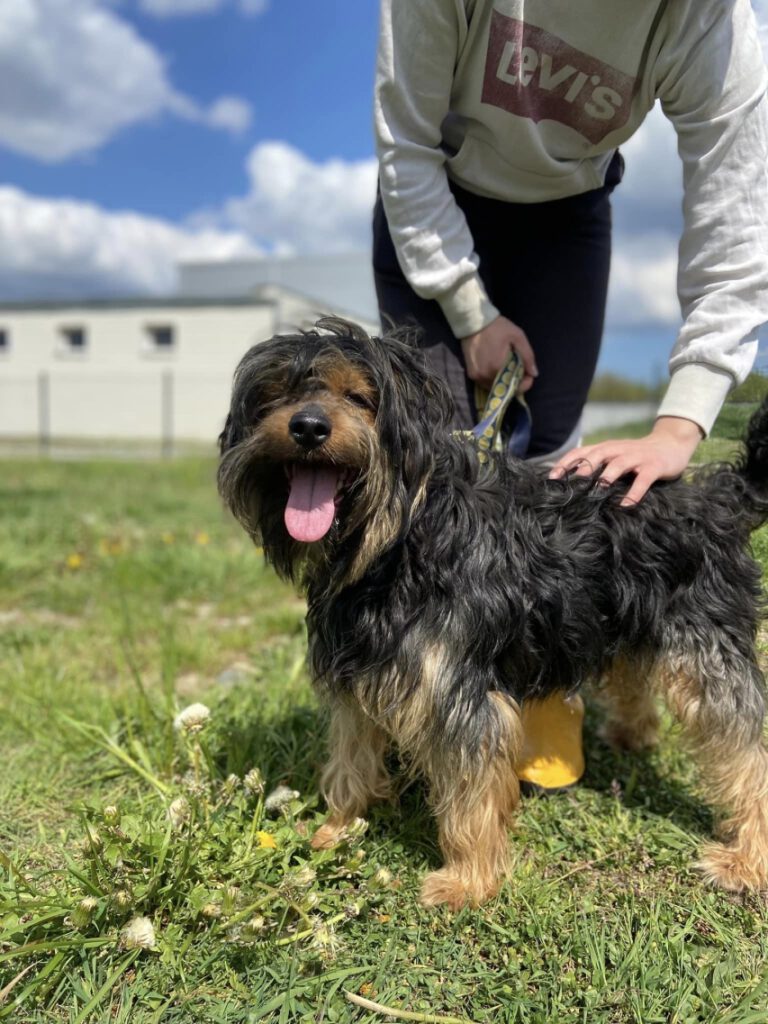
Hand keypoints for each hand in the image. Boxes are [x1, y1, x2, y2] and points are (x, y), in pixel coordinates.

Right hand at [461, 316, 537, 391]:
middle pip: (505, 389)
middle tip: (519, 370)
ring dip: (504, 382)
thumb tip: (534, 374)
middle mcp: (486, 376)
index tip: (529, 375)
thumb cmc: (497, 327)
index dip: (525, 384)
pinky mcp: (471, 375)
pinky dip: (493, 379)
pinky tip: (497, 368)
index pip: (515, 387)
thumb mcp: (518, 337)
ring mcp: (477, 377)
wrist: (473, 322)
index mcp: (498, 368)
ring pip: (495, 387)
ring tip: (508, 369)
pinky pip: (485, 383)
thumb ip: (527, 356)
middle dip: (515, 382)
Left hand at [548, 416, 703, 506]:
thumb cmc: (636, 455)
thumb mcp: (614, 457)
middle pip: (599, 453)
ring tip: (599, 489)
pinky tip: (626, 505)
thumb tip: (569, 482)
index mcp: (607, 448)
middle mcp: (619, 450)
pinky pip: (643, 479)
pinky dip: (635, 492)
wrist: (671, 444)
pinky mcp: (654, 466)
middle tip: (574, 481)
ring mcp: (637, 458)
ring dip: (608, 474)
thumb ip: (596, 465)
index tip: (552, 477)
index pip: (582, 451)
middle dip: (586, 466)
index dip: (566, 462)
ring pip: (620, 463)